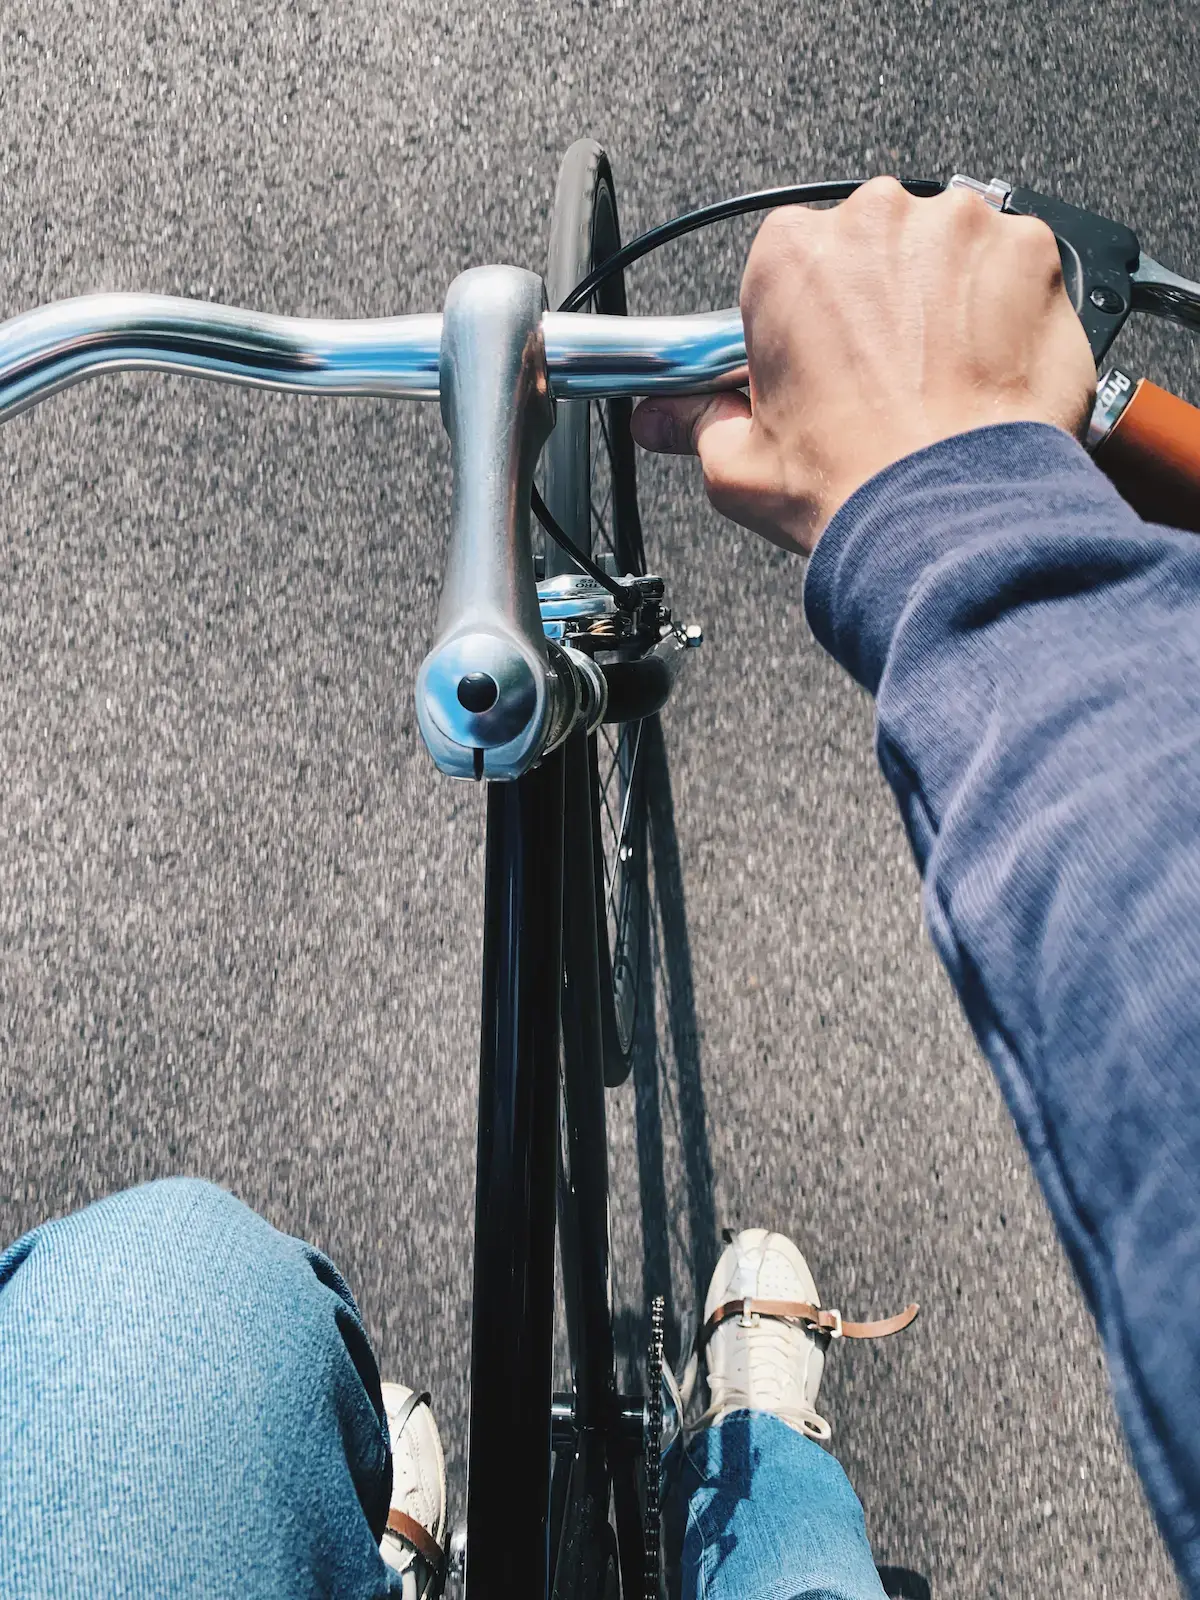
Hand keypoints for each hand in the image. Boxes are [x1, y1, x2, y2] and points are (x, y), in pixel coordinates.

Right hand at [631, 177, 1095, 555]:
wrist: (949, 516)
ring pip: (947, 252)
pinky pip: (1016, 267)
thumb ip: (696, 424)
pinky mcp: (1030, 252)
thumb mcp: (737, 466)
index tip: (820, 360)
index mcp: (789, 257)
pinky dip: (1008, 310)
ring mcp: (959, 230)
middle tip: (883, 380)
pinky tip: (987, 371)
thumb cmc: (852, 483)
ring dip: (944, 301)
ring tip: (940, 382)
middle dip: (879, 303)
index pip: (791, 263)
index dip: (808, 319)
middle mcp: (874, 222)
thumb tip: (662, 419)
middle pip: (873, 247)